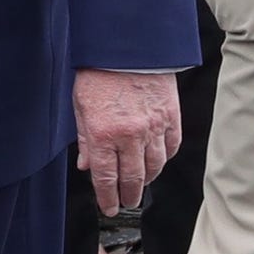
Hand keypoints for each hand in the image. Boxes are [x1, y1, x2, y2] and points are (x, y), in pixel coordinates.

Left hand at [72, 68, 181, 213]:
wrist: (126, 46)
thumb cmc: (98, 73)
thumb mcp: (80, 107)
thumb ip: (85, 139)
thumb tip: (87, 166)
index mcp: (103, 134)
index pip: (106, 178)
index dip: (107, 198)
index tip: (109, 208)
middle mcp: (130, 135)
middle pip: (133, 178)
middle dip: (129, 195)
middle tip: (127, 202)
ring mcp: (153, 126)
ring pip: (155, 166)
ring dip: (148, 179)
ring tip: (142, 184)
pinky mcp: (171, 116)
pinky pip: (172, 146)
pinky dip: (166, 158)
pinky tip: (159, 161)